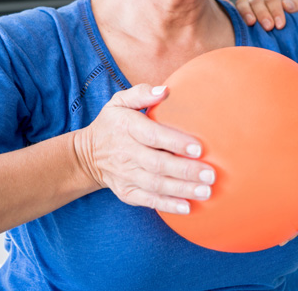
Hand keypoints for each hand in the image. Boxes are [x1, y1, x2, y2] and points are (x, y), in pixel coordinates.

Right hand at [76, 84, 215, 214]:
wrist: (86, 155)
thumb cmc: (112, 124)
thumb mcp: (119, 102)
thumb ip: (141, 93)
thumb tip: (165, 91)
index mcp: (127, 128)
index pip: (153, 136)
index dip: (175, 143)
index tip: (198, 148)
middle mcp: (127, 153)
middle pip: (158, 164)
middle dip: (185, 171)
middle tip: (210, 174)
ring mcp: (127, 175)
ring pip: (156, 185)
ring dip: (182, 189)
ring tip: (206, 191)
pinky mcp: (127, 192)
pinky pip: (148, 200)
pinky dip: (167, 205)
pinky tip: (187, 207)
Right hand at [234, 0, 297, 30]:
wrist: (286, 28)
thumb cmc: (293, 20)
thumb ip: (297, 7)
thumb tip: (287, 5)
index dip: (276, 10)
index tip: (281, 25)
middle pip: (257, 1)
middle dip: (263, 13)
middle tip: (269, 27)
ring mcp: (247, 6)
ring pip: (243, 3)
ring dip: (246, 13)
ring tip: (251, 23)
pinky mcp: (238, 15)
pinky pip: (232, 10)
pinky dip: (230, 12)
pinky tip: (230, 19)